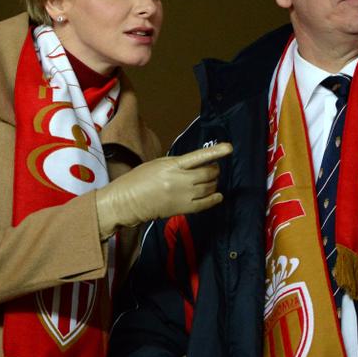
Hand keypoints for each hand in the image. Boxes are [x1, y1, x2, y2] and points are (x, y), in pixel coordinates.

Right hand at [95, 143, 232, 236]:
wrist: (128, 201)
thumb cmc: (140, 180)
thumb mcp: (158, 164)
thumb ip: (178, 164)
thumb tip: (197, 163)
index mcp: (172, 165)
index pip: (198, 156)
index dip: (215, 152)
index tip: (229, 148)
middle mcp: (179, 180)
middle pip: (207, 173)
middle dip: (214, 170)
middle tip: (213, 168)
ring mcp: (183, 195)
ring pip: (209, 187)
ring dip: (214, 182)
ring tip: (211, 180)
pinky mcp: (183, 209)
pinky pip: (206, 204)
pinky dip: (215, 198)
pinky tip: (217, 195)